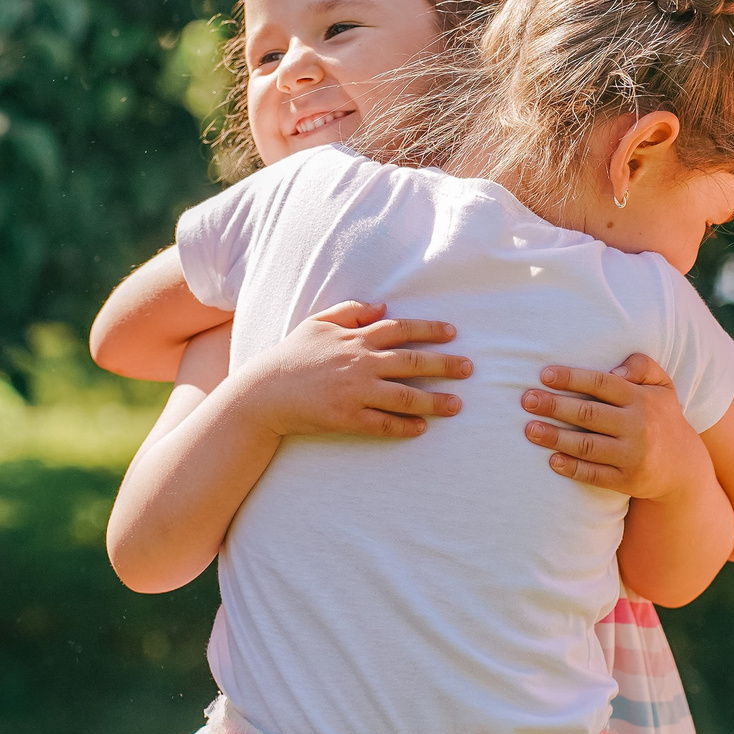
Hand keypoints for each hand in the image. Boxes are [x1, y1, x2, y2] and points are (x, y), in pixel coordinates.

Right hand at [228, 302, 467, 439]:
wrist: (264, 393)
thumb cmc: (291, 355)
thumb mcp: (317, 323)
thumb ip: (350, 311)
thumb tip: (382, 305)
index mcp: (355, 338)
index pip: (401, 329)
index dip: (429, 329)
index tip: (453, 333)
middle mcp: (361, 363)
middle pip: (412, 361)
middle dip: (445, 364)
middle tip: (469, 369)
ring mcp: (355, 393)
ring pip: (405, 396)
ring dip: (434, 401)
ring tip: (457, 405)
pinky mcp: (347, 419)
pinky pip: (383, 424)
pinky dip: (404, 426)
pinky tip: (422, 428)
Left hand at [522, 352, 708, 497]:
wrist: (683, 467)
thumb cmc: (662, 417)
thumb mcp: (662, 386)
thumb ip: (641, 366)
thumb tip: (614, 370)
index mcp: (642, 399)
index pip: (601, 384)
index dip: (572, 378)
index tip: (544, 375)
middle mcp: (638, 426)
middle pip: (588, 414)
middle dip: (554, 406)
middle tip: (526, 400)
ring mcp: (632, 455)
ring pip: (586, 445)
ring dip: (555, 438)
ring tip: (529, 430)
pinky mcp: (627, 480)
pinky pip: (594, 474)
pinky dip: (571, 468)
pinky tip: (551, 460)